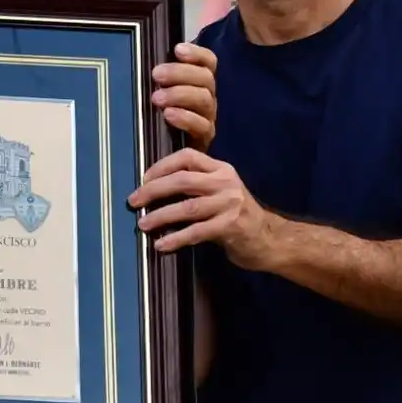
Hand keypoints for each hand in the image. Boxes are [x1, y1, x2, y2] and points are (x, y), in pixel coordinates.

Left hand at [128, 148, 266, 267]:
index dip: (162, 165)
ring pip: (187, 207)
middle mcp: (225, 183)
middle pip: (182, 180)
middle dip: (153, 190)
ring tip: (142, 224)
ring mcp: (229, 205)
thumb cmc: (236, 215)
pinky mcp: (230, 227)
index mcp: (220, 169)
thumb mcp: (220, 191)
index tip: (144, 178)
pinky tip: (161, 245)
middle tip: (133, 201)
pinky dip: (176, 238)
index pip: (187, 157)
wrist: (268, 239)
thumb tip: (153, 189)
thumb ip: (195, 185)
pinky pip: (196, 232)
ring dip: (160, 216)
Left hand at [152, 42, 216, 152]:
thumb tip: (137, 59)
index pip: (208, 62)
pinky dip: (186, 118)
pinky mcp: (204, 138)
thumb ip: (156, 80)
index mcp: (197, 82)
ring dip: (181, 94)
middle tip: (156, 75)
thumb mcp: (154, 96)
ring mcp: (207, 117)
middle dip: (181, 73)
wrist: (164, 160)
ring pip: (205, 99)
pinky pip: (203, 126)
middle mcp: (206, 97)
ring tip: (157, 98)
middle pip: (205, 78)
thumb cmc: (154, 120)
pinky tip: (168, 115)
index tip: (177, 50)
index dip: (196, 53)